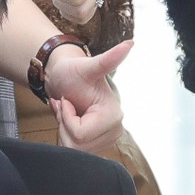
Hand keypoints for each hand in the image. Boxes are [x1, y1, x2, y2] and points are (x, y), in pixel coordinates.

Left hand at [44, 38, 130, 153]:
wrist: (66, 79)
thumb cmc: (73, 71)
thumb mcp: (88, 66)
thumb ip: (108, 59)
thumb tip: (130, 43)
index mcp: (113, 116)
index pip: (80, 133)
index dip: (67, 117)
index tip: (68, 100)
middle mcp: (114, 130)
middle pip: (77, 144)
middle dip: (65, 124)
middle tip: (66, 105)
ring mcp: (106, 139)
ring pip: (73, 149)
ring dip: (63, 129)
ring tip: (67, 110)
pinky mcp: (97, 144)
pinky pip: (73, 150)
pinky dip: (65, 134)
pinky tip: (68, 119)